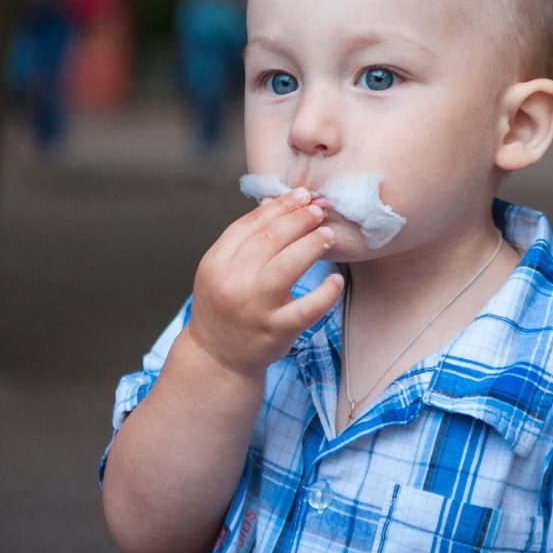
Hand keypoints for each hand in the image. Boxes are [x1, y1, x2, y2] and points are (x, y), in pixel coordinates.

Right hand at [184, 188, 343, 378]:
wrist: (217, 357)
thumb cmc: (225, 305)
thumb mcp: (221, 270)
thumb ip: (245, 239)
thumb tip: (276, 202)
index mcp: (216, 263)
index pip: (250, 225)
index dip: (279, 206)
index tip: (301, 195)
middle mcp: (232, 284)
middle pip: (269, 240)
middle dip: (299, 219)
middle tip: (320, 209)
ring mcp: (254, 309)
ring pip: (287, 267)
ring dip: (311, 245)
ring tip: (328, 234)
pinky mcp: (276, 331)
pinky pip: (306, 309)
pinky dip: (325, 293)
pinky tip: (336, 279)